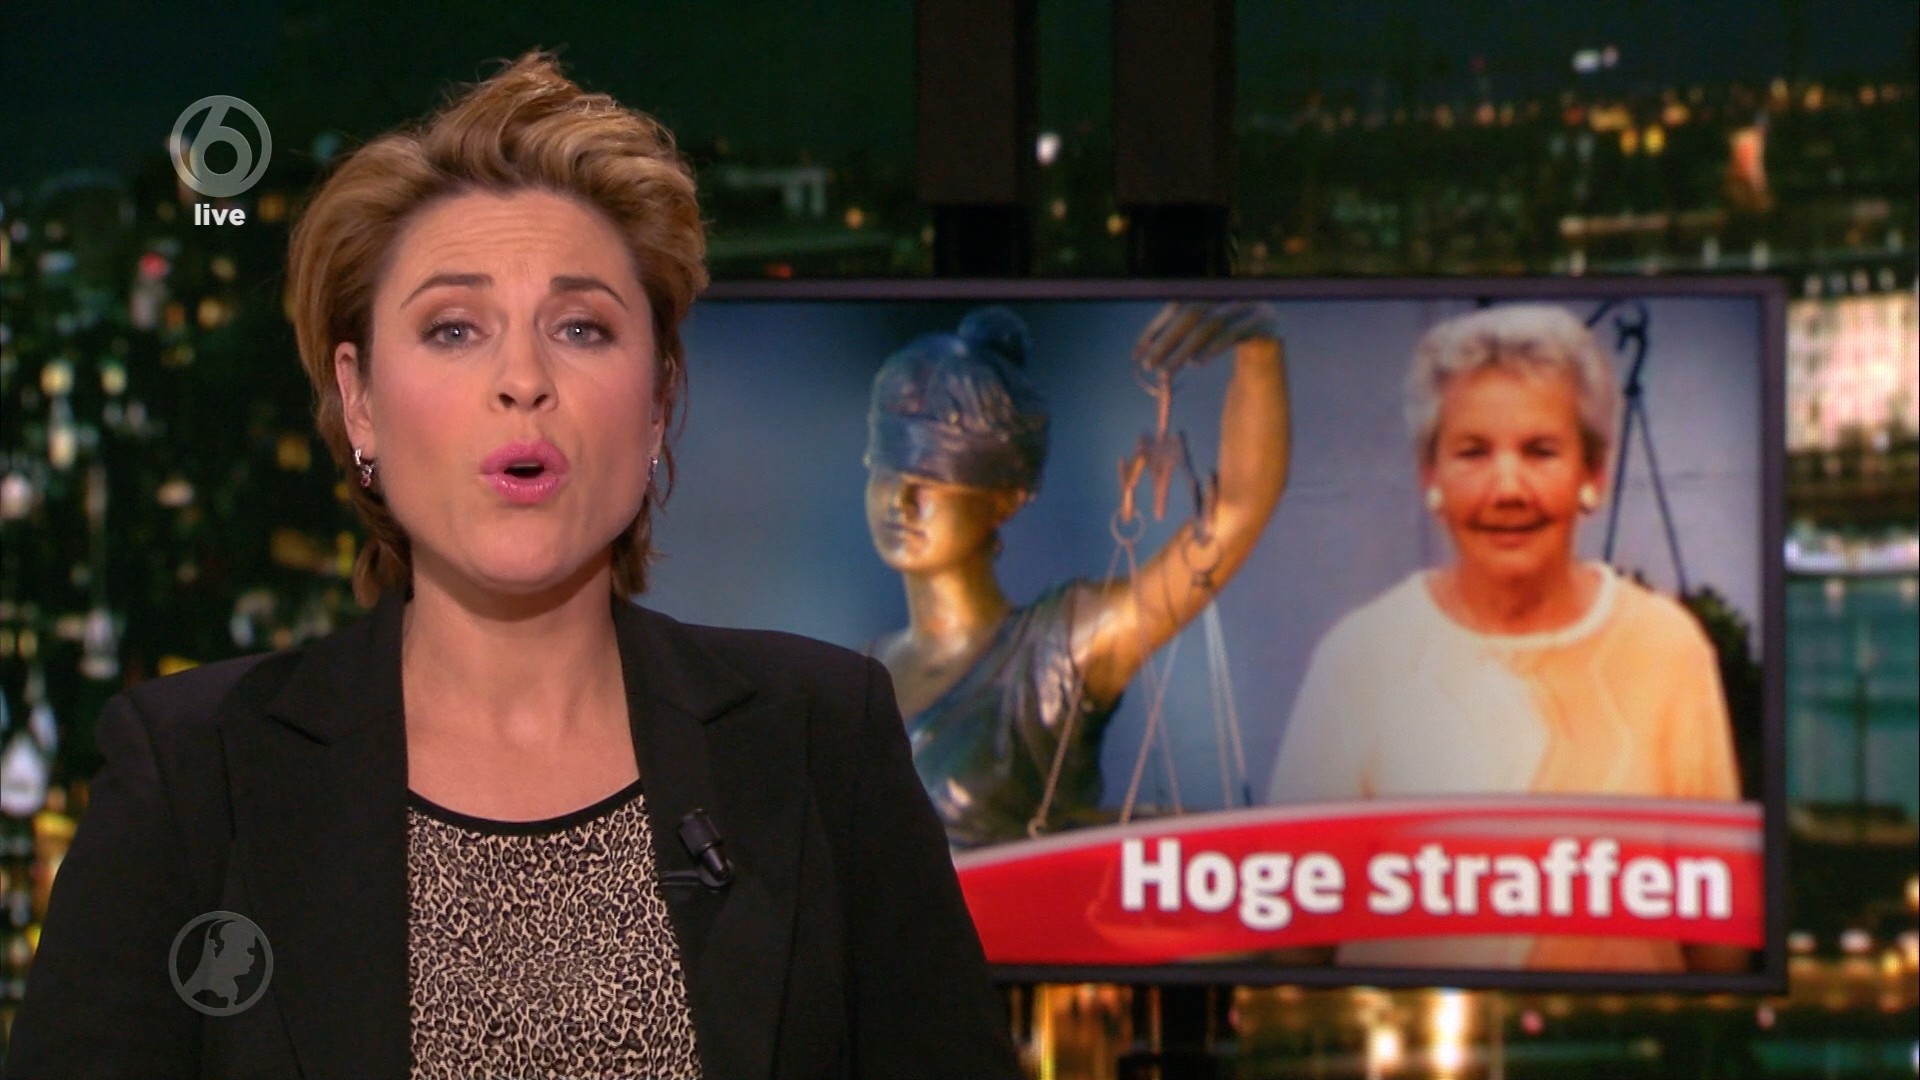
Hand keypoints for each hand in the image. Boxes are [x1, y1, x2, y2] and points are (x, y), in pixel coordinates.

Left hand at [1134, 301, 1280, 376]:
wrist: (1268, 363)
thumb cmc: (1226, 350)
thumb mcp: (1201, 339)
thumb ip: (1178, 336)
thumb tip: (1142, 351)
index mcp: (1215, 289)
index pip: (1179, 304)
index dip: (1156, 327)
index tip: (1138, 352)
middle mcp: (1235, 291)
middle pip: (1193, 312)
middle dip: (1167, 340)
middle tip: (1149, 365)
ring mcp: (1253, 305)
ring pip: (1211, 325)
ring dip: (1184, 350)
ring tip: (1166, 372)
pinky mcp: (1268, 324)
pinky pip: (1235, 334)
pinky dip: (1213, 348)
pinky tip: (1196, 364)